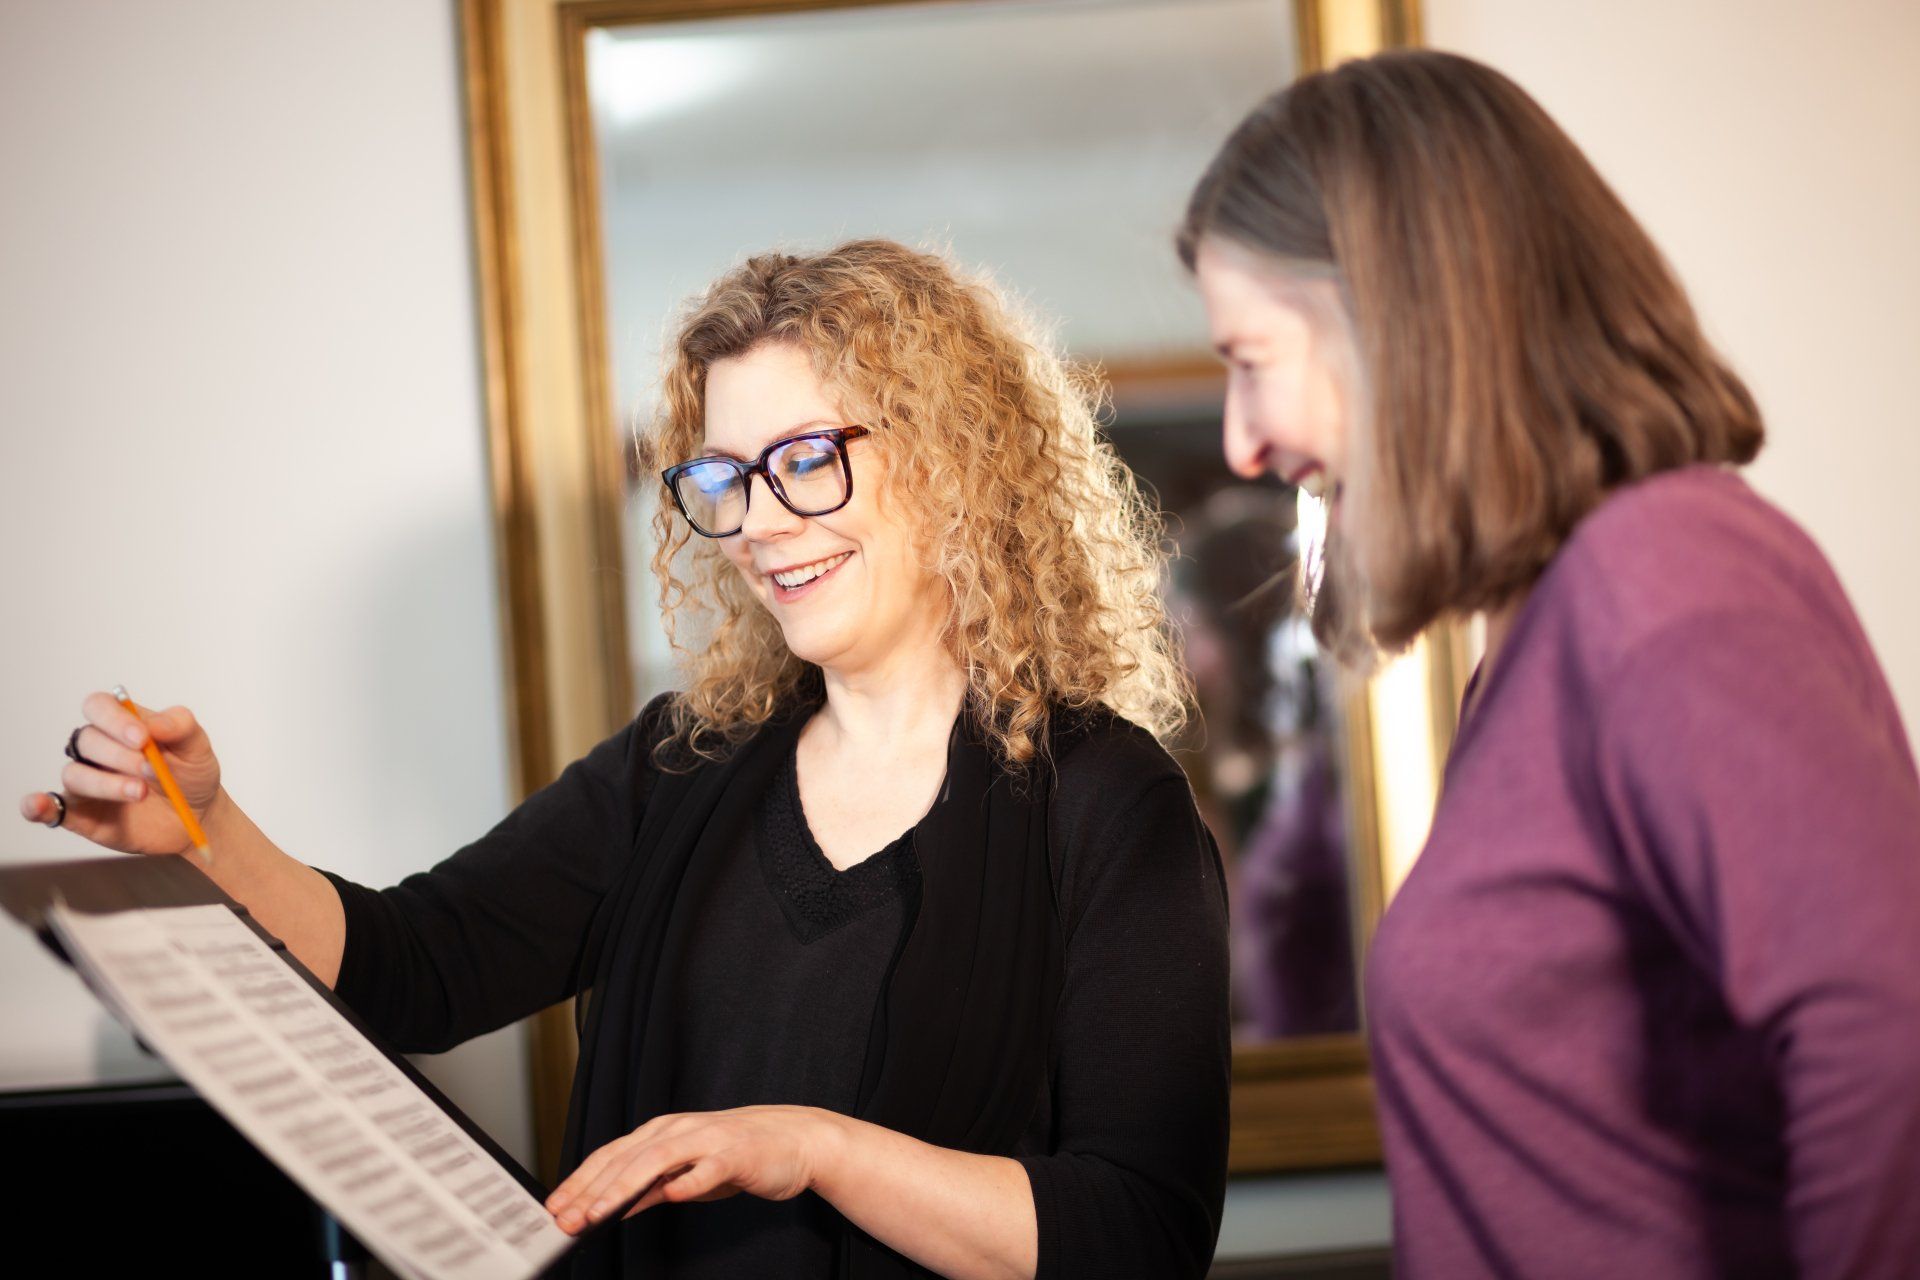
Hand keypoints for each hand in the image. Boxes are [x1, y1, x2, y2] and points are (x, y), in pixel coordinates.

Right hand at [18, 692, 223, 855]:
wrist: (198, 816)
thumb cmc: (191, 773)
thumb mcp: (197, 745)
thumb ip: (180, 726)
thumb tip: (153, 724)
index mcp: (121, 725)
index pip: (98, 707)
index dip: (115, 719)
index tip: (142, 738)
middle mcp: (97, 751)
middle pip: (88, 741)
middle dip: (120, 756)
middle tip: (152, 770)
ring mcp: (87, 782)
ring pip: (75, 775)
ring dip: (104, 783)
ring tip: (139, 793)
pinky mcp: (82, 814)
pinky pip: (51, 808)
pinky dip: (38, 805)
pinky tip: (38, 805)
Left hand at [544, 1106, 842, 1233]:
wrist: (796, 1141)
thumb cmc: (740, 1156)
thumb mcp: (687, 1174)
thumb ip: (652, 1188)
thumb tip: (613, 1208)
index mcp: (664, 1132)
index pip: (611, 1156)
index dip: (580, 1181)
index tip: (555, 1208)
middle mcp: (680, 1130)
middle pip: (626, 1159)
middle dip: (591, 1191)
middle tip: (566, 1218)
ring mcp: (707, 1139)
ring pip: (656, 1160)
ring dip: (624, 1187)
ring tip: (599, 1213)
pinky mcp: (736, 1153)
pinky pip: (708, 1168)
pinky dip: (688, 1182)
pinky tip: (669, 1197)